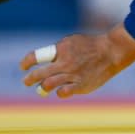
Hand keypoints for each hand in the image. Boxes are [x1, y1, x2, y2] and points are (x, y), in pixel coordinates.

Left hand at [20, 23, 134, 97]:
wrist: (111, 51)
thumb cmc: (91, 45)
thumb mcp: (72, 40)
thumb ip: (58, 49)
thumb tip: (45, 59)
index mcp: (61, 49)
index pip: (37, 56)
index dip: (27, 62)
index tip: (23, 66)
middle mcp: (65, 62)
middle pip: (39, 73)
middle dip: (29, 79)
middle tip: (26, 81)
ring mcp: (72, 75)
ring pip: (48, 85)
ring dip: (41, 89)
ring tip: (40, 90)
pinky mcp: (81, 85)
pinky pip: (63, 93)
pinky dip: (59, 93)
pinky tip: (59, 91)